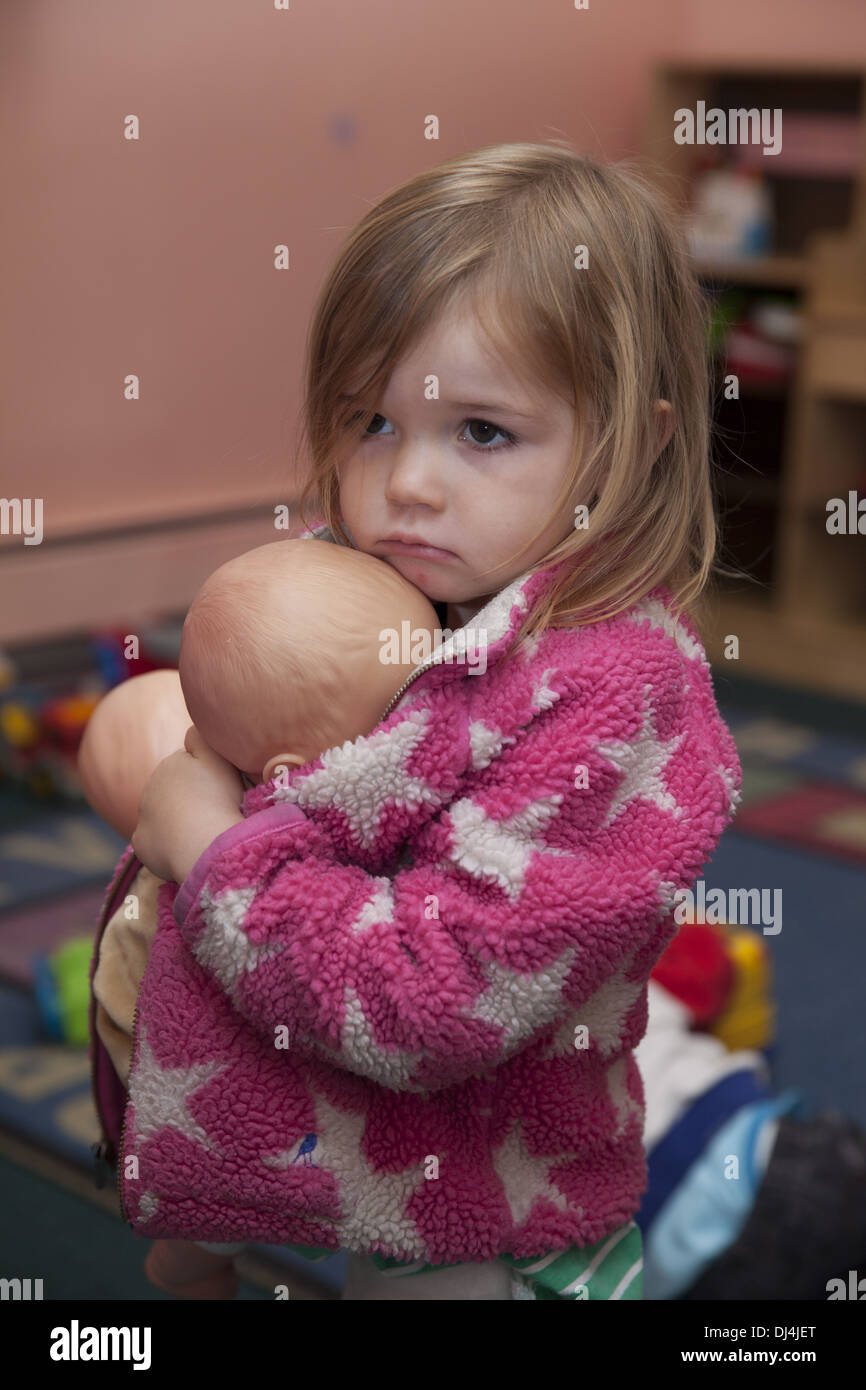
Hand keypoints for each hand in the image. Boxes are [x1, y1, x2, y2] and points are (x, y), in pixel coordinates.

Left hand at [132, 725, 244, 882]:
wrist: (205, 844)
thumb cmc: (219, 800)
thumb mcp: (219, 757)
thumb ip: (202, 736)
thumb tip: (189, 730)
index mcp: (171, 765)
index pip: (188, 770)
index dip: (206, 781)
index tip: (220, 793)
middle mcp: (151, 787)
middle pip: (173, 793)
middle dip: (189, 801)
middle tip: (213, 814)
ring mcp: (143, 816)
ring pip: (163, 816)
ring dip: (178, 822)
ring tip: (202, 833)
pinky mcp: (140, 842)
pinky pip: (156, 841)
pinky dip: (168, 844)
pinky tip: (187, 847)